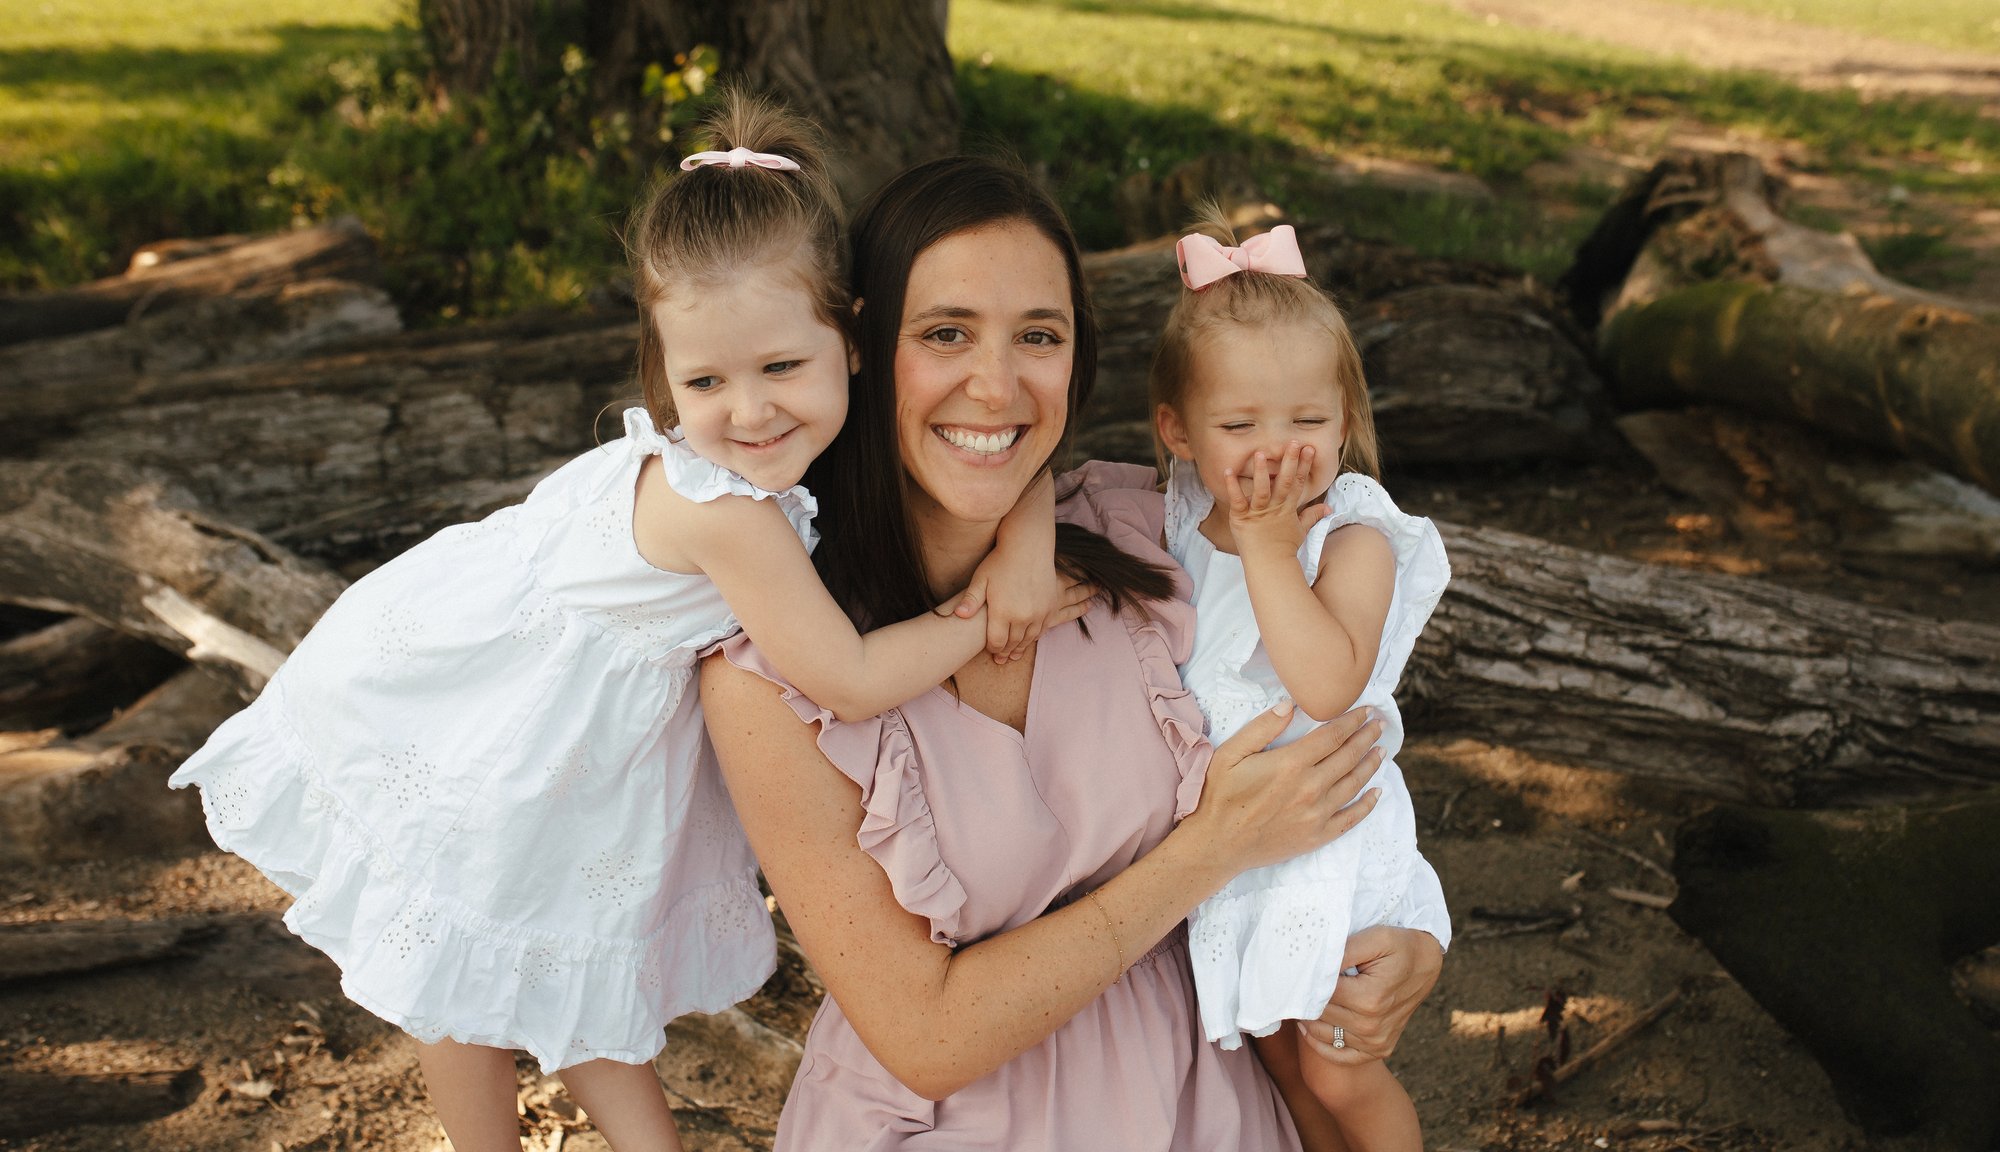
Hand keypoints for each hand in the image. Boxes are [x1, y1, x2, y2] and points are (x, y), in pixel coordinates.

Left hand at [952, 558, 1094, 664]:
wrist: (1029, 546)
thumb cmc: (1000, 561)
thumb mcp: (980, 579)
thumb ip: (970, 599)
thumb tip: (959, 616)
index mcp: (1002, 612)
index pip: (996, 642)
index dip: (993, 649)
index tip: (990, 651)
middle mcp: (1022, 616)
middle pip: (1013, 643)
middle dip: (1006, 652)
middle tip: (1002, 659)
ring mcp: (1038, 613)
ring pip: (1029, 639)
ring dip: (1021, 647)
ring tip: (1015, 654)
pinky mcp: (1050, 606)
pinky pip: (1042, 629)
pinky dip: (1034, 636)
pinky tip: (1028, 638)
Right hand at [1184, 702, 1384, 877]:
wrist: (1216, 845)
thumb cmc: (1219, 796)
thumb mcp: (1230, 754)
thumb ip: (1262, 728)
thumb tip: (1290, 705)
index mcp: (1291, 763)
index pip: (1333, 735)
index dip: (1352, 720)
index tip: (1366, 710)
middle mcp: (1310, 787)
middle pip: (1349, 756)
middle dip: (1367, 737)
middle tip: (1380, 725)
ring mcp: (1317, 814)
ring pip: (1355, 784)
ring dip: (1371, 764)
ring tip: (1381, 750)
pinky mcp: (1317, 836)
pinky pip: (1351, 818)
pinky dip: (1368, 804)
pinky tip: (1376, 793)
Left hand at [1225, 442, 1330, 558]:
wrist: (1269, 565)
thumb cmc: (1284, 548)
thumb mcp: (1301, 530)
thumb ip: (1312, 516)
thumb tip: (1328, 508)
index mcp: (1288, 508)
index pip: (1298, 483)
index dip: (1303, 465)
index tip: (1308, 449)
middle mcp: (1274, 508)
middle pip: (1283, 481)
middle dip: (1289, 461)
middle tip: (1292, 442)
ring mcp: (1258, 513)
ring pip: (1261, 489)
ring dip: (1261, 471)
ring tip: (1260, 453)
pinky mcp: (1241, 519)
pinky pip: (1237, 500)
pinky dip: (1232, 486)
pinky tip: (1228, 471)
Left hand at [1299, 926, 1442, 1065]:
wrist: (1425, 963)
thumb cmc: (1399, 946)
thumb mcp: (1375, 938)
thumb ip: (1343, 950)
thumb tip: (1314, 965)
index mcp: (1369, 999)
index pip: (1319, 994)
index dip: (1307, 979)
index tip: (1301, 968)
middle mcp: (1372, 1026)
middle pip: (1319, 1014)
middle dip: (1307, 997)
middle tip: (1301, 981)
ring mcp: (1376, 1042)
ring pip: (1323, 1034)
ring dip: (1309, 1018)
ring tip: (1306, 998)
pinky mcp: (1379, 1049)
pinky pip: (1339, 1057)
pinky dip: (1320, 1044)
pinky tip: (1310, 1027)